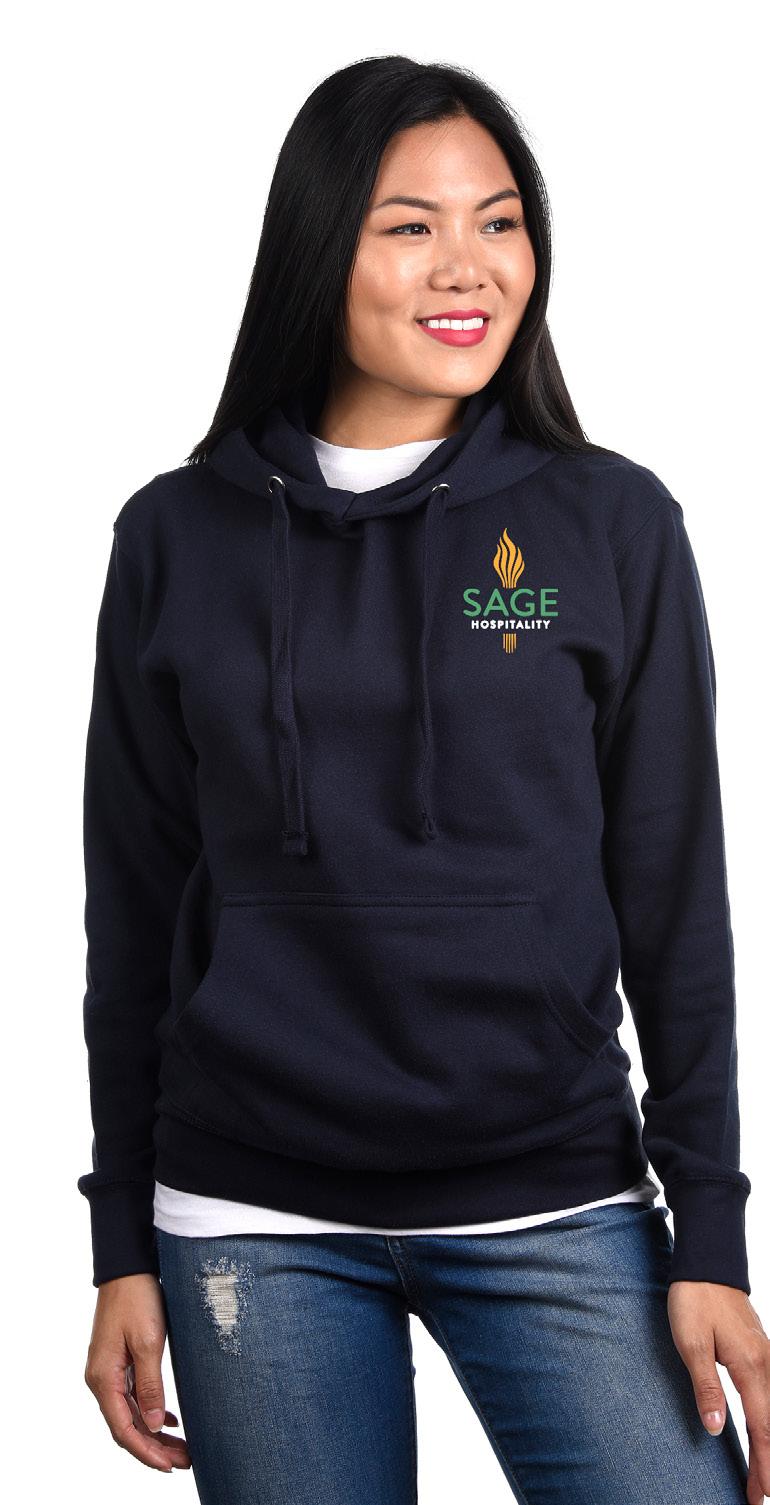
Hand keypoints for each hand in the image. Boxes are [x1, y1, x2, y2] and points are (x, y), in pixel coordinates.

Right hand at [84, 1272, 190, 1472]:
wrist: (128, 1267)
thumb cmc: (137, 1299)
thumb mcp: (148, 1342)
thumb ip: (150, 1385)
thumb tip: (154, 1426)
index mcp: (104, 1379)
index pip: (124, 1429)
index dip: (146, 1452)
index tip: (170, 1466)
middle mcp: (102, 1379)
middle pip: (127, 1426)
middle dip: (154, 1448)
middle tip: (185, 1461)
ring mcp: (109, 1371)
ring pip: (131, 1413)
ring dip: (154, 1432)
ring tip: (181, 1447)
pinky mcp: (119, 1362)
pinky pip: (132, 1397)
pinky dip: (150, 1412)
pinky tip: (169, 1420)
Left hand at [668, 1281, 769, 1503]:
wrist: (707, 1263)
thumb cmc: (695, 1301)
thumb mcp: (691, 1344)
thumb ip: (706, 1387)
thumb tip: (715, 1429)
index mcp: (750, 1368)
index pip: (762, 1429)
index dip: (764, 1465)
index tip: (762, 1494)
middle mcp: (766, 1366)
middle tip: (761, 1496)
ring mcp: (766, 1358)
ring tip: (764, 1475)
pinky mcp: (760, 1352)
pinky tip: (765, 1433)